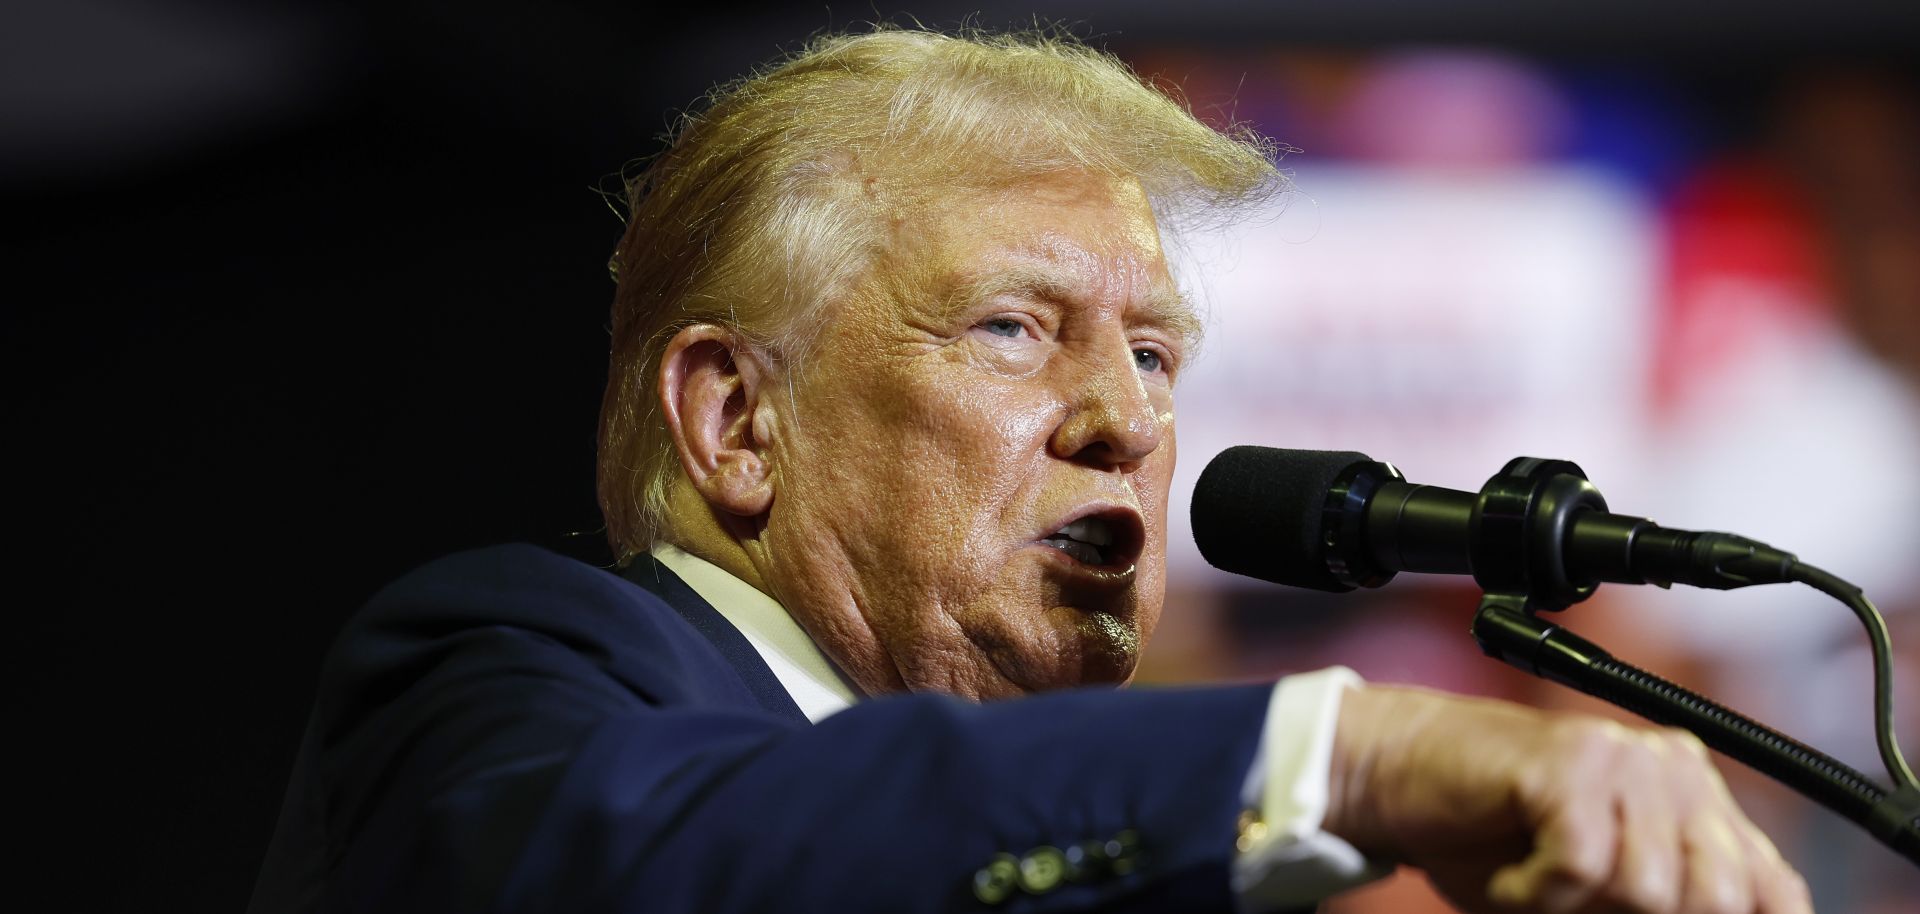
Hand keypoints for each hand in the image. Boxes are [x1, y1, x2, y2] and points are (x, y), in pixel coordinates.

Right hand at [1324, 684, 1811, 913]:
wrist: (1400, 778)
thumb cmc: (1494, 843)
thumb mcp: (1601, 892)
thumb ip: (1667, 906)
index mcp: (1699, 801)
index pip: (1771, 892)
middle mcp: (1677, 768)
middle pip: (1719, 899)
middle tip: (1576, 904)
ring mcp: (1626, 757)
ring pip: (1650, 889)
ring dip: (1578, 908)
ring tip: (1537, 879)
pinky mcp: (1570, 762)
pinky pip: (1582, 864)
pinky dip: (1536, 892)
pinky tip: (1510, 874)